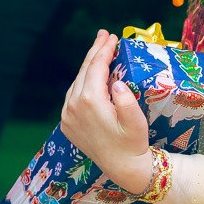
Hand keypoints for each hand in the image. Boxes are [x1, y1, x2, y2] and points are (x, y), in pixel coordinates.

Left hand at [59, 30, 153, 194]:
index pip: (96, 68)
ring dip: (88, 66)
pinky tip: (91, 75)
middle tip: (105, 35)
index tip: (113, 36)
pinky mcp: (67, 122)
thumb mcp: (136, 122)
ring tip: (100, 50)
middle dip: (95, 52)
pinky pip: (73, 95)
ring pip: (77, 82)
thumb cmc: (133, 143)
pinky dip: (82, 82)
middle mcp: (73, 106)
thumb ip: (127, 101)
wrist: (121, 167)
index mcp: (90, 102)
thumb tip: (117, 82)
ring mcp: (67, 115)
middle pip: (84, 71)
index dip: (105, 50)